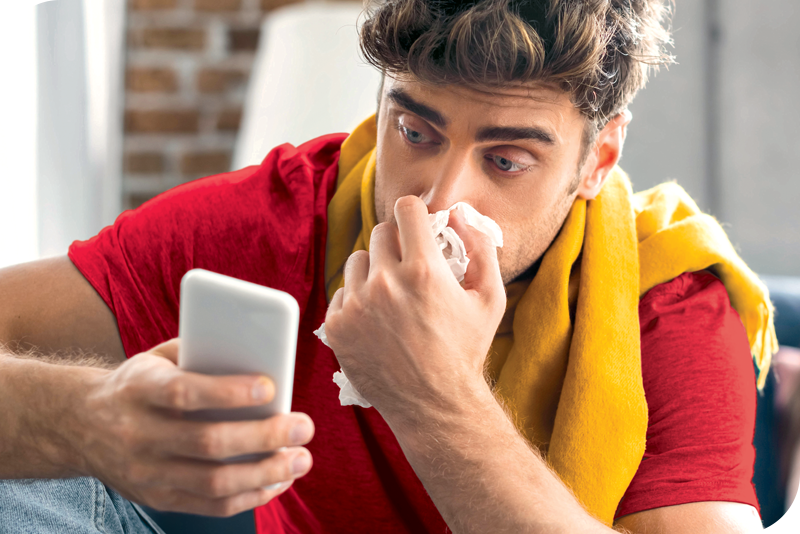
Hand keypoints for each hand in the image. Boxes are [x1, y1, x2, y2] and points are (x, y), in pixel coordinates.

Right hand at [72, 339, 314, 516]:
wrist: (80, 425)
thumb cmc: (137, 384)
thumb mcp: (156, 359)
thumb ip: (200, 354)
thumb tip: (259, 355)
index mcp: (139, 390)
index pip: (184, 394)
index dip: (228, 393)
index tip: (270, 388)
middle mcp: (139, 435)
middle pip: (207, 443)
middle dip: (263, 437)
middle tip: (302, 427)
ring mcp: (146, 473)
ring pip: (213, 482)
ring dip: (265, 472)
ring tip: (300, 459)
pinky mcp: (157, 498)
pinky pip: (210, 505)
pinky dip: (250, 496)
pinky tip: (278, 480)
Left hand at [323, 196, 504, 423]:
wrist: (435, 404)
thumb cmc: (466, 350)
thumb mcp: (490, 298)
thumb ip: (480, 248)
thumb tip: (458, 214)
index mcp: (423, 270)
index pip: (407, 208)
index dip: (416, 214)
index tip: (418, 227)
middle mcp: (385, 283)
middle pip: (381, 232)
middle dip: (398, 244)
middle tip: (410, 269)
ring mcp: (356, 305)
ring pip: (358, 260)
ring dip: (374, 270)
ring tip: (393, 297)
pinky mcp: (337, 326)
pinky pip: (342, 291)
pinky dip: (357, 299)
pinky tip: (377, 320)